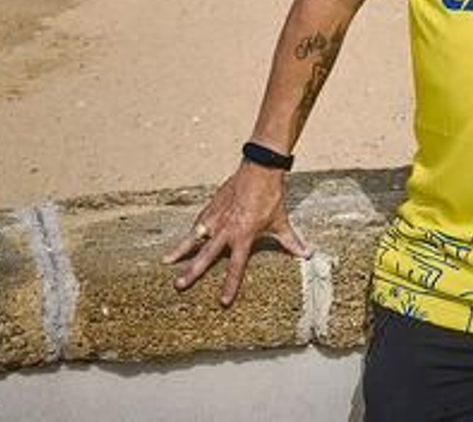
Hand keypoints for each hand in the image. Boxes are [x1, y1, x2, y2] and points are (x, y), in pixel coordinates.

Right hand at [163, 163, 310, 305]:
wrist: (260, 170)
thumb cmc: (271, 197)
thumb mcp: (281, 221)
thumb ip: (290, 241)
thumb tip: (307, 254)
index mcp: (244, 236)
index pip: (236, 266)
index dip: (230, 285)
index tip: (223, 301)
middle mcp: (226, 229)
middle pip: (206, 255)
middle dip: (192, 272)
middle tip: (179, 286)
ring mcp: (216, 217)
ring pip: (194, 237)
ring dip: (181, 250)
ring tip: (166, 262)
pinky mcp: (211, 207)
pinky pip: (198, 223)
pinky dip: (190, 233)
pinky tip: (182, 241)